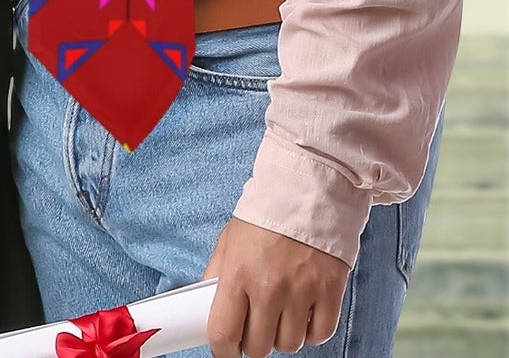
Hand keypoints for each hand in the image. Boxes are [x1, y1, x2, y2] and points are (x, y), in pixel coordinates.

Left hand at [202, 217, 349, 356]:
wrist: (306, 194)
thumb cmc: (264, 217)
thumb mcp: (229, 240)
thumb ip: (217, 272)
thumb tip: (206, 301)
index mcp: (238, 273)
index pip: (223, 332)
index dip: (222, 350)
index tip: (225, 350)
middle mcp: (268, 288)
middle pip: (258, 346)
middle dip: (253, 342)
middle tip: (254, 326)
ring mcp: (301, 293)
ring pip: (289, 345)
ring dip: (282, 336)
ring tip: (279, 314)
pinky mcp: (329, 294)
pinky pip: (319, 335)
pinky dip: (310, 332)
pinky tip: (302, 314)